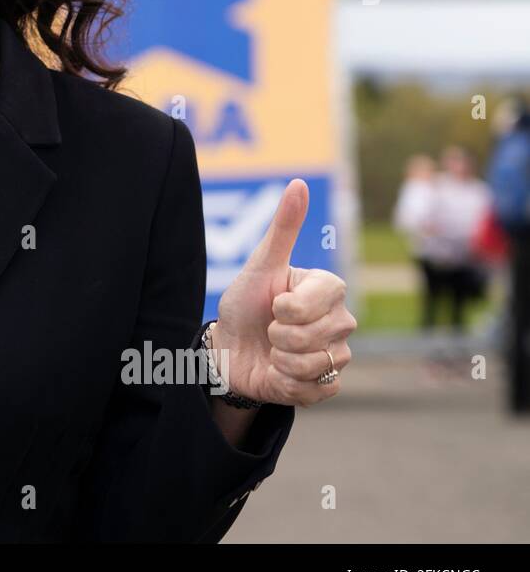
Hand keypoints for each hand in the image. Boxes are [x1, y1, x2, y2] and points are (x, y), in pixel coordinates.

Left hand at [212, 179, 355, 406]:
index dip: (284, 309)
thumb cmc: (244, 304)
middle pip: (314, 337)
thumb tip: (297, 182)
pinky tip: (279, 372)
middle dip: (279, 336)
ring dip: (281, 360)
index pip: (314, 304)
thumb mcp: (259, 266)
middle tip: (269, 330)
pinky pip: (315, 389)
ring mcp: (338, 353)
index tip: (272, 305)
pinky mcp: (328, 384)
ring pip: (314, 364)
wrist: (229, 350)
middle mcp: (342, 320)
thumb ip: (283, 228)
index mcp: (330, 288)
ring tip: (273, 351)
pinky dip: (287, 384)